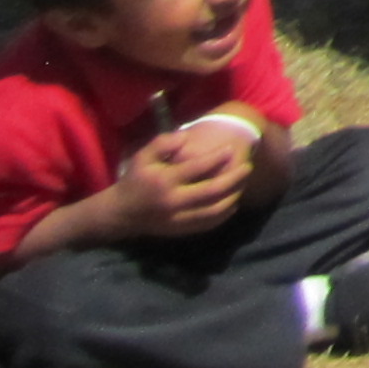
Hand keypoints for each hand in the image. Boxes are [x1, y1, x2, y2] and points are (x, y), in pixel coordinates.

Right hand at [105, 126, 251, 239]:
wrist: (120, 213)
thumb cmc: (135, 180)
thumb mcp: (142, 157)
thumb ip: (163, 143)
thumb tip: (186, 137)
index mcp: (165, 180)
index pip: (197, 167)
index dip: (218, 158)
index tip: (231, 149)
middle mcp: (173, 201)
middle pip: (212, 192)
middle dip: (234, 179)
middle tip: (247, 167)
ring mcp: (178, 219)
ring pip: (214, 211)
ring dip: (233, 197)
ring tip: (243, 184)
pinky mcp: (180, 231)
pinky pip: (207, 225)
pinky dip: (224, 215)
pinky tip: (232, 203)